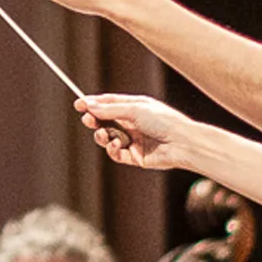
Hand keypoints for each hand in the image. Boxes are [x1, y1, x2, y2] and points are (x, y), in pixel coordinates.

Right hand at [77, 94, 196, 169]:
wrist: (183, 143)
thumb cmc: (165, 121)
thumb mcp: (135, 110)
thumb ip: (110, 110)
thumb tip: (89, 106)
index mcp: (135, 107)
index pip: (109, 104)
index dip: (93, 104)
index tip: (78, 104)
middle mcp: (133, 123)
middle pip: (105, 121)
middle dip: (94, 120)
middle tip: (87, 119)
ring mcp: (134, 140)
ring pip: (108, 138)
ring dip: (101, 136)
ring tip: (102, 134)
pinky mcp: (135, 157)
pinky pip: (116, 154)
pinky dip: (112, 149)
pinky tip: (117, 145)